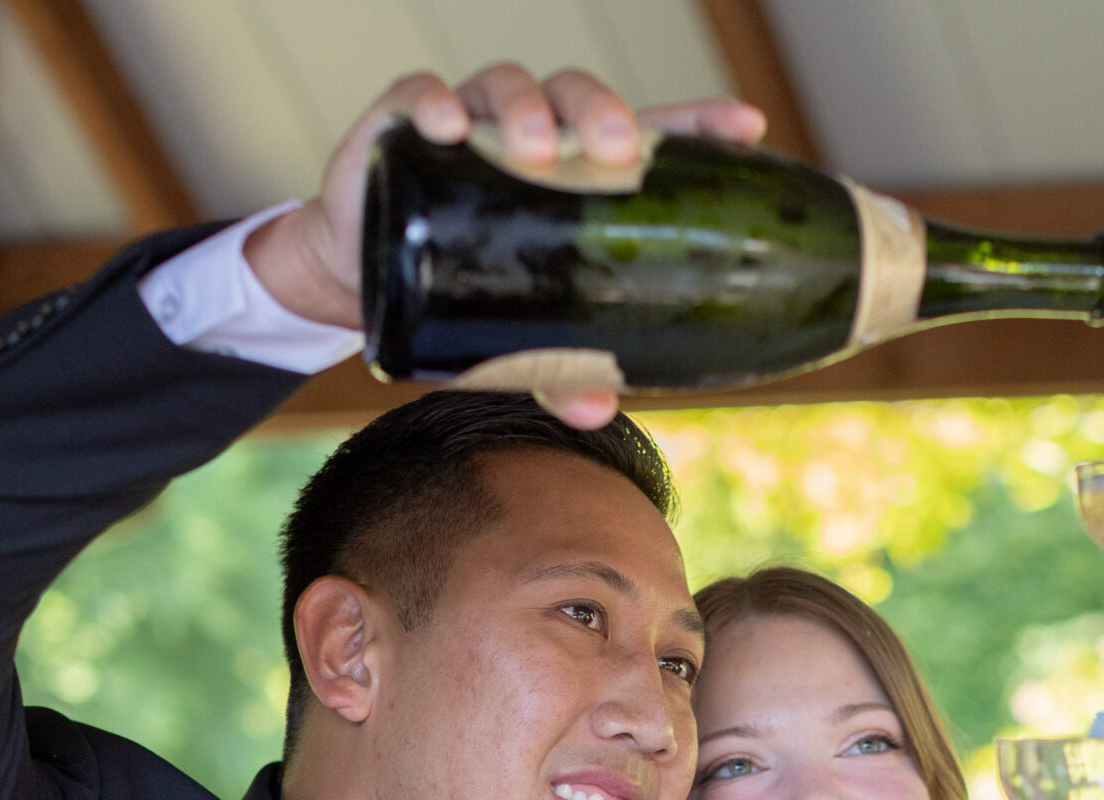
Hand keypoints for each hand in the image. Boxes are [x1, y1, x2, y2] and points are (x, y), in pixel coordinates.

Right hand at [245, 65, 765, 427]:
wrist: (359, 276)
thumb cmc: (462, 289)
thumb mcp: (516, 335)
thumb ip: (559, 365)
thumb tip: (595, 411)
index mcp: (577, 173)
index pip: (648, 135)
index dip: (697, 125)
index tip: (744, 130)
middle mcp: (530, 136)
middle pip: (579, 96)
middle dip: (602, 113)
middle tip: (615, 151)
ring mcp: (468, 123)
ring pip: (507, 86)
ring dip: (527, 108)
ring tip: (534, 148)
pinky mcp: (403, 125)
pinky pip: (418, 93)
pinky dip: (432, 102)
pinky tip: (445, 126)